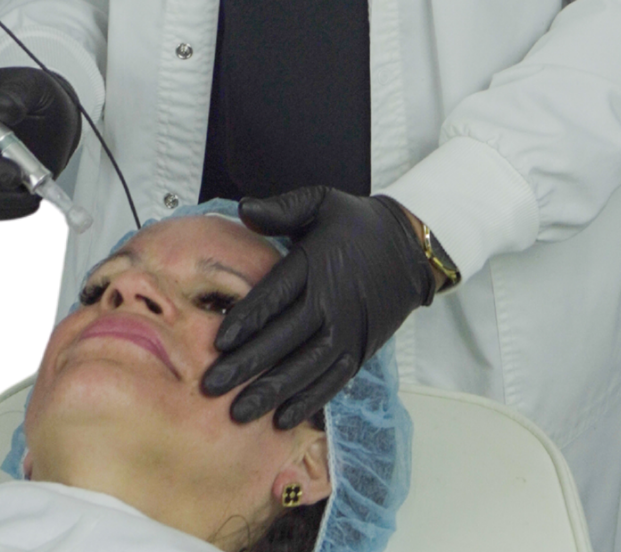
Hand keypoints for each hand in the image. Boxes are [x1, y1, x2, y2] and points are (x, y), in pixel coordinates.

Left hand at [200, 186, 435, 428]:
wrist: (408, 248)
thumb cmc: (356, 224)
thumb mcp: (321, 202)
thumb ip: (281, 210)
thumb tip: (244, 209)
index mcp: (316, 264)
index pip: (275, 296)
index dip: (247, 319)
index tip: (218, 342)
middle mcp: (331, 302)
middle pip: (284, 338)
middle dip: (246, 365)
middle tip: (211, 386)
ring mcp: (347, 331)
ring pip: (305, 368)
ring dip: (271, 392)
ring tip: (238, 413)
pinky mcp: (359, 350)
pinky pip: (332, 381)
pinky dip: (309, 401)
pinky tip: (283, 418)